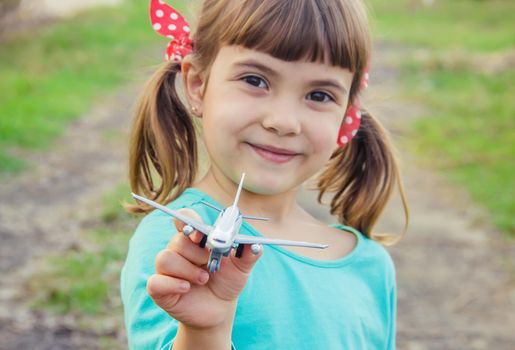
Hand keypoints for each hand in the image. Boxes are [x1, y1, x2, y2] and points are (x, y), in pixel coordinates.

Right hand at [146, 208, 260, 329]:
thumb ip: (248, 253)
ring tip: (204, 279)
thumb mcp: (241, 267)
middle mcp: (179, 251)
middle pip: (177, 240)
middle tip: (210, 263)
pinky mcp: (160, 288)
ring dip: (187, 269)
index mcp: (196, 240)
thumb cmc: (227, 281)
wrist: (220, 309)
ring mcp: (168, 270)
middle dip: (196, 252)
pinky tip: (187, 288)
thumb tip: (256, 244)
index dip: (187, 221)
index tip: (199, 234)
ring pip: (165, 259)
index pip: (184, 219)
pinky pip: (156, 281)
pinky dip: (173, 283)